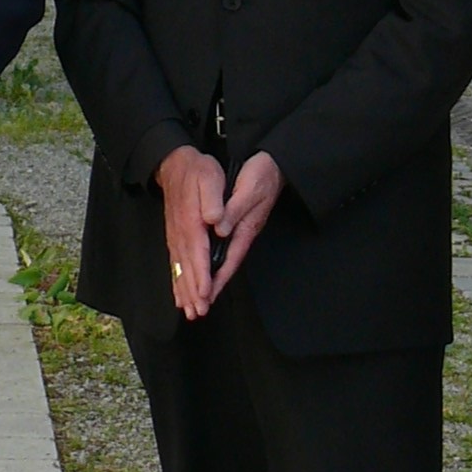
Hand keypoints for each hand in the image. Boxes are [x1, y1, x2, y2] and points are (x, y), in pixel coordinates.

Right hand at [157, 144, 227, 321]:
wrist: (174, 164)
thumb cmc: (196, 171)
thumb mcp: (210, 177)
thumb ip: (213, 200)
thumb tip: (216, 220)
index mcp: (192, 222)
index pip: (198, 253)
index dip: (201, 275)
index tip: (205, 293)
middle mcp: (181, 234)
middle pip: (188, 268)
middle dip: (193, 291)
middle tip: (198, 312)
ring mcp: (175, 237)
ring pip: (180, 270)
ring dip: (184, 291)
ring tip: (189, 311)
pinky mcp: (174, 237)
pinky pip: (174, 264)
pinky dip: (177, 282)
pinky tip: (179, 296)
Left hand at [211, 149, 282, 293]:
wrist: (274, 163)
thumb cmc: (262, 175)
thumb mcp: (248, 190)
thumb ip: (234, 210)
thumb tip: (219, 229)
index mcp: (245, 228)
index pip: (229, 260)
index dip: (217, 279)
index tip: (205, 296)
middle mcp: (241, 233)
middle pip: (225, 266)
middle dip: (212, 287)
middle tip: (199, 308)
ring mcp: (239, 229)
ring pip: (222, 260)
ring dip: (210, 279)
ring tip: (198, 298)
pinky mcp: (236, 223)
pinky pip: (220, 248)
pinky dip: (210, 261)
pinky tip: (204, 268)